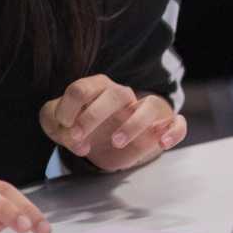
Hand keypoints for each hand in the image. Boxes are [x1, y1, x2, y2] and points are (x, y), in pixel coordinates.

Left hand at [42, 75, 186, 171]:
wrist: (101, 145)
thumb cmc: (79, 127)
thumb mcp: (57, 124)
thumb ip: (56, 123)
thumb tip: (73, 136)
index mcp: (94, 88)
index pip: (80, 89)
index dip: (67, 108)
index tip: (63, 127)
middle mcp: (121, 94)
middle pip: (115, 94)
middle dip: (93, 116)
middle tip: (78, 137)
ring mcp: (144, 109)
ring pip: (150, 105)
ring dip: (134, 124)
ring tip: (116, 142)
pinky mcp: (162, 127)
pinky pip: (177, 123)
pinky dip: (174, 131)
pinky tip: (161, 143)